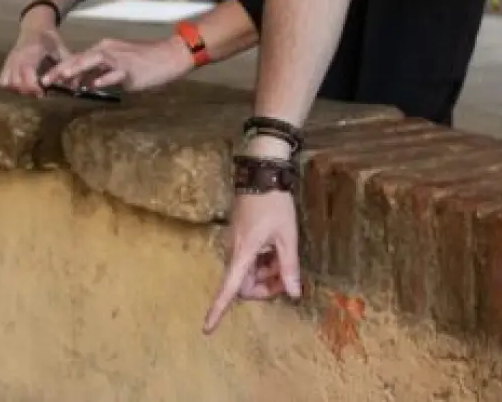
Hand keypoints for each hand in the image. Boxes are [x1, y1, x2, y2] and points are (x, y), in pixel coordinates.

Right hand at [0, 23, 67, 97]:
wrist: (35, 26)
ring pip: (7, 83)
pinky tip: (23, 85)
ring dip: (19, 90)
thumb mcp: (61, 49)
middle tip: (41, 92)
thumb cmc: (49, 39)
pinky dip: (11, 87)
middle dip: (28, 92)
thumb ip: (67, 66)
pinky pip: (3, 80)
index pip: (26, 73)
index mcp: (32, 52)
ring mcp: (10, 60)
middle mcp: (18, 57)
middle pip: (15, 82)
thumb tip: (75, 85)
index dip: (33, 87)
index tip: (43, 92)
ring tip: (32, 89)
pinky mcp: (6, 63)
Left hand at [42, 37, 194, 93]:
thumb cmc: (146, 62)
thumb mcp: (119, 67)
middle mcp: (108, 50)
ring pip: (93, 61)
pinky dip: (103, 78)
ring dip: (77, 69)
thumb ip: (101, 73)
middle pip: (80, 58)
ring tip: (62, 78)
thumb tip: (85, 84)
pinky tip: (93, 86)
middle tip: (45, 80)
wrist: (171, 55)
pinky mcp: (131, 69)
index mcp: (105, 49)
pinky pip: (115, 73)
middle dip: (61, 69)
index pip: (78, 58)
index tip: (47, 79)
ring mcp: (119, 58)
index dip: (62, 68)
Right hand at [204, 186, 300, 333]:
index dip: (218, 310)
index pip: (229, 288)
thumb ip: (289, 267)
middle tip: (287, 278)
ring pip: (248, 272)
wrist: (261, 173)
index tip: (207, 329)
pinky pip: (249, 259)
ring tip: (285, 258)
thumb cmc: (274, 203)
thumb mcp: (287, 235)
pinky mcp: (240, 236)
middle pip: (243, 285)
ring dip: (266, 273)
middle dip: (264, 288)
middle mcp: (234, 250)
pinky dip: (264, 261)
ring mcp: (235, 243)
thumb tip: (293, 293)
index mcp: (243, 253)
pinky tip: (277, 248)